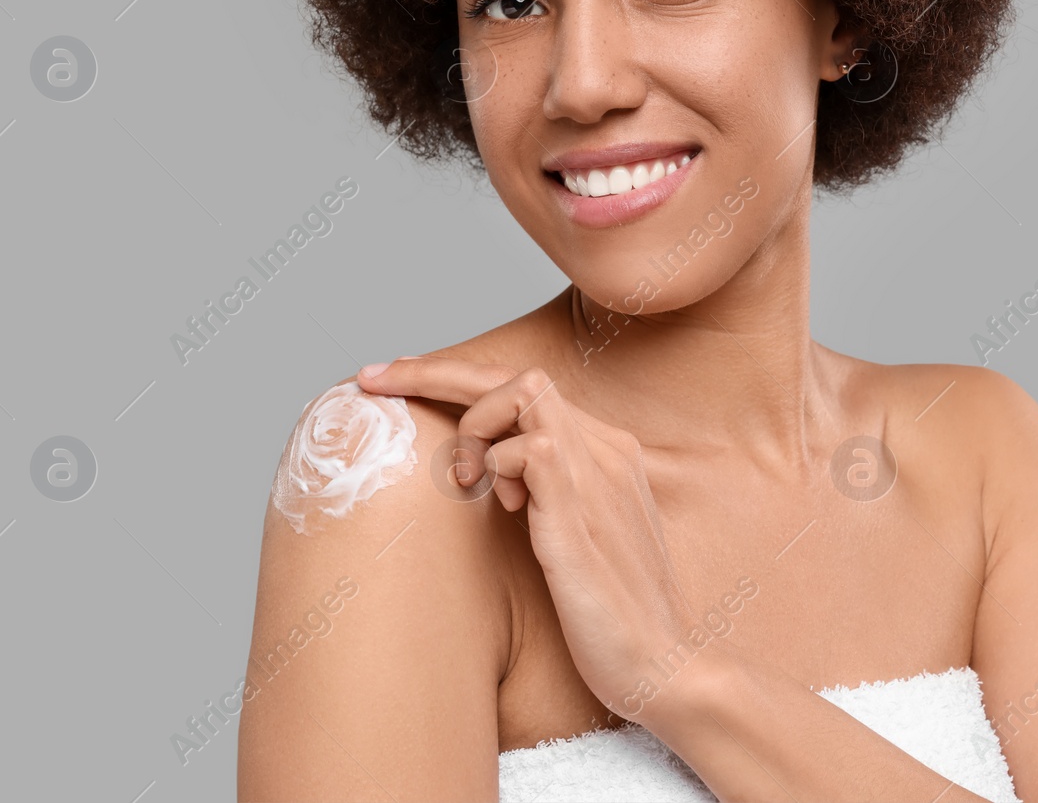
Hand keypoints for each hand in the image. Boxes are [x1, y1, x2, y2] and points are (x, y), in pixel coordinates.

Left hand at [356, 357, 699, 720]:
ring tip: (466, 481)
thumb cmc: (616, 618)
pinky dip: (497, 465)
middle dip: (435, 369)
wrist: (665, 667)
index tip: (394, 383)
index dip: (459, 380)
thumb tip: (492, 481)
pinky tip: (502, 508)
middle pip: (517, 374)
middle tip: (372, 379)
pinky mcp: (581, 506)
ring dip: (473, 423)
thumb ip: (546, 499)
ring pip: (523, 389)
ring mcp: (598, 472)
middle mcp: (607, 449)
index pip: (529, 390)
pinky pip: (527, 446)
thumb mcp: (578, 541)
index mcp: (607, 454)